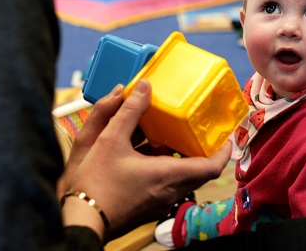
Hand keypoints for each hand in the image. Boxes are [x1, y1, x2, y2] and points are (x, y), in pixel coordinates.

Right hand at [60, 79, 231, 240]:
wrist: (80, 219)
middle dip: (203, 150)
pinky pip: (170, 186)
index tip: (225, 134)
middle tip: (199, 130)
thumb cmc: (95, 183)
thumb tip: (145, 86)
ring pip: (185, 179)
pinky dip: (169, 169)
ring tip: (174, 137)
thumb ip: (130, 110)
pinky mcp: (150, 207)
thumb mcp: (109, 139)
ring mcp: (161, 202)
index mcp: (169, 176)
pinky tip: (150, 154)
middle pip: (200, 172)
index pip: (212, 167)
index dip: (223, 150)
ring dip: (184, 159)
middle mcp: (171, 192)